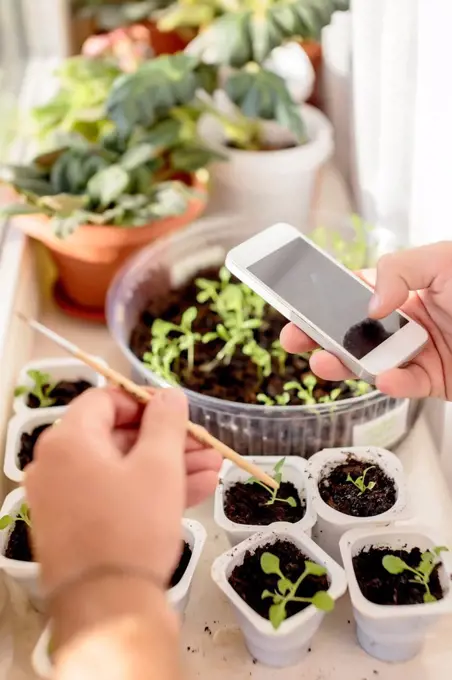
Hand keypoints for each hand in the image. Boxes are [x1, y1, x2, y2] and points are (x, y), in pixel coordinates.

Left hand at [25, 387, 221, 594]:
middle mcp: (57, 465)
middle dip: (168, 440)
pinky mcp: (77, 527)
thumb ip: (165, 421)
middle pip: (117, 437)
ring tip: (214, 468)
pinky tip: (196, 490)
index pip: (105, 400)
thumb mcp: (158, 465)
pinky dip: (150, 490)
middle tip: (205, 445)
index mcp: (68, 440)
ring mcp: (65, 499)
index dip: (145, 401)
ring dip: (169, 467)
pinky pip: (115, 496)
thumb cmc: (132, 526)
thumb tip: (168, 394)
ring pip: (122, 469)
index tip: (177, 411)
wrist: (108, 608)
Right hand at [280, 242, 451, 399]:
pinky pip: (406, 386)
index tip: (296, 303)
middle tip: (291, 338)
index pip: (354, 293)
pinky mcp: (432, 380)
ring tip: (322, 363)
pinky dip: (392, 385)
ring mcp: (415, 353)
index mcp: (404, 288)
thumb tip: (371, 304)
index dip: (324, 299)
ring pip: (370, 363)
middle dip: (317, 336)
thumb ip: (399, 269)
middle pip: (351, 332)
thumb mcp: (442, 260)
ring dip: (344, 365)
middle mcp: (405, 321)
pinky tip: (384, 379)